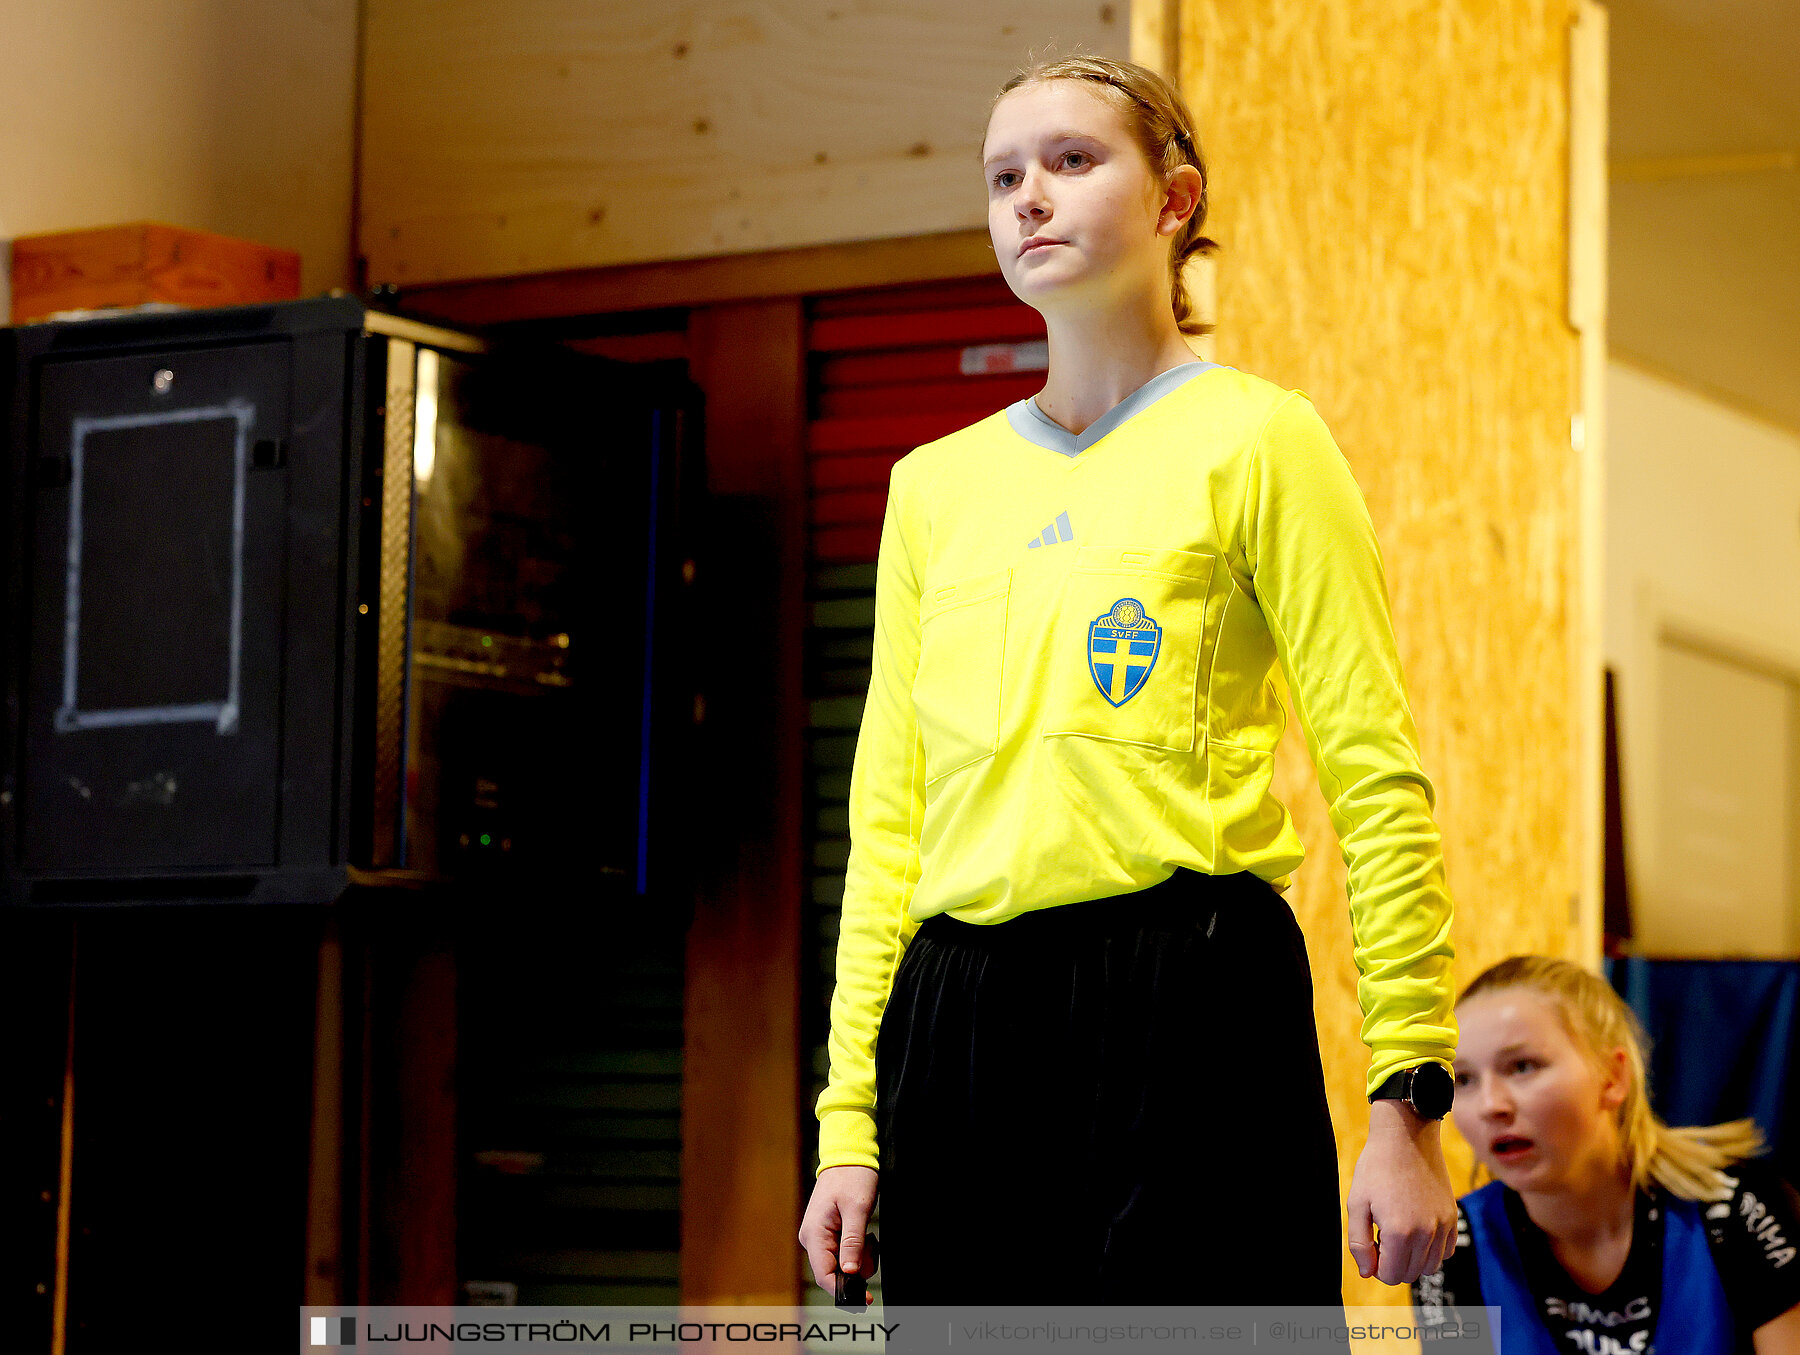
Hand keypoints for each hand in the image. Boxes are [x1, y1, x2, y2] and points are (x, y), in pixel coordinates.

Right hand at [799, 1165, 879, 1298]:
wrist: (848, 1155)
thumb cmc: (852, 1177)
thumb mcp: (857, 1209)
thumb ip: (852, 1242)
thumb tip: (850, 1273)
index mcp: (814, 1234)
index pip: (825, 1275)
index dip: (845, 1291)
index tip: (866, 1299)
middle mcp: (811, 1238)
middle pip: (834, 1273)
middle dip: (857, 1270)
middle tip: (872, 1248)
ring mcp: (818, 1236)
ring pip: (841, 1265)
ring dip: (860, 1259)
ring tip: (869, 1237)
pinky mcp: (827, 1233)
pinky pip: (843, 1253)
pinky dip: (858, 1251)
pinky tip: (865, 1235)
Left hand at [1346, 1099, 1455, 1284]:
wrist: (1406, 1136)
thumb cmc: (1376, 1167)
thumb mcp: (1357, 1203)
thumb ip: (1359, 1243)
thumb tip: (1366, 1272)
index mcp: (1400, 1232)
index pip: (1390, 1275)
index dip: (1376, 1266)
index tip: (1371, 1242)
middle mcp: (1427, 1233)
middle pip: (1410, 1274)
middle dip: (1393, 1262)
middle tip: (1382, 1233)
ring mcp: (1444, 1225)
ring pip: (1430, 1266)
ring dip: (1412, 1258)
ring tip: (1398, 1229)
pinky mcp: (1453, 1216)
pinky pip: (1446, 1251)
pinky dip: (1431, 1249)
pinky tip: (1416, 1228)